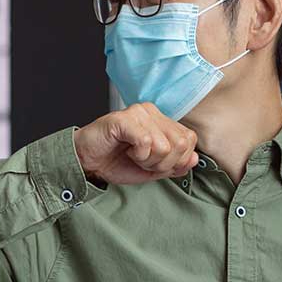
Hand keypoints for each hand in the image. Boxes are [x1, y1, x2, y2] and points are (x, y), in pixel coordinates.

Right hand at [72, 103, 199, 184]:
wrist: (87, 163)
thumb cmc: (116, 162)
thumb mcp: (152, 169)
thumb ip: (175, 164)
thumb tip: (194, 159)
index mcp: (161, 120)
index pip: (189, 140)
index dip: (177, 160)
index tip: (155, 164)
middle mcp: (152, 111)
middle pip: (181, 143)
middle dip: (164, 163)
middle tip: (143, 161)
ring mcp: (138, 113)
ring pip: (165, 145)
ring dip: (149, 160)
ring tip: (134, 156)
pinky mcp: (124, 119)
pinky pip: (146, 142)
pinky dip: (139, 155)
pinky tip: (127, 151)